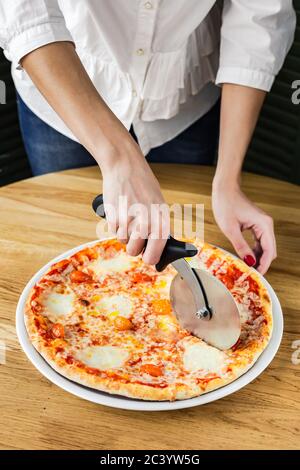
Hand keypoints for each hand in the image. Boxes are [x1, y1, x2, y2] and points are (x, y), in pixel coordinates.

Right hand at [100, 139, 167, 264]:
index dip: (150, 257)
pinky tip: (120, 210)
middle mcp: (147, 224)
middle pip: (134, 252)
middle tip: (134, 232)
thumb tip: (158, 249)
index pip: (154, 254)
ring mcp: (130, 222)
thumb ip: (158, 226)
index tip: (147, 256)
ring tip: (128, 215)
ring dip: (123, 233)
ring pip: (123, 242)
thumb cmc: (143, 186)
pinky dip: (115, 224)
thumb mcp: (158, 205)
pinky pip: (113, 232)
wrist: (125, 167)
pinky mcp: (114, 218)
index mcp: (161, 222)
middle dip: (133, 246)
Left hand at [212, 181, 276, 273]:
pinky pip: (259, 242)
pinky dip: (254, 251)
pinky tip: (246, 257)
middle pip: (270, 250)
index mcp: (264, 224)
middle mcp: (266, 224)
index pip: (269, 250)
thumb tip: (249, 262)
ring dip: (258, 258)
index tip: (257, 275)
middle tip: (251, 275)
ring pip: (265, 247)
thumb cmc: (226, 204)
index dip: (264, 265)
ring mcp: (262, 224)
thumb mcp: (230, 229)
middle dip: (262, 263)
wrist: (224, 189)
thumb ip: (241, 246)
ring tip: (248, 268)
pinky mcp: (256, 225)